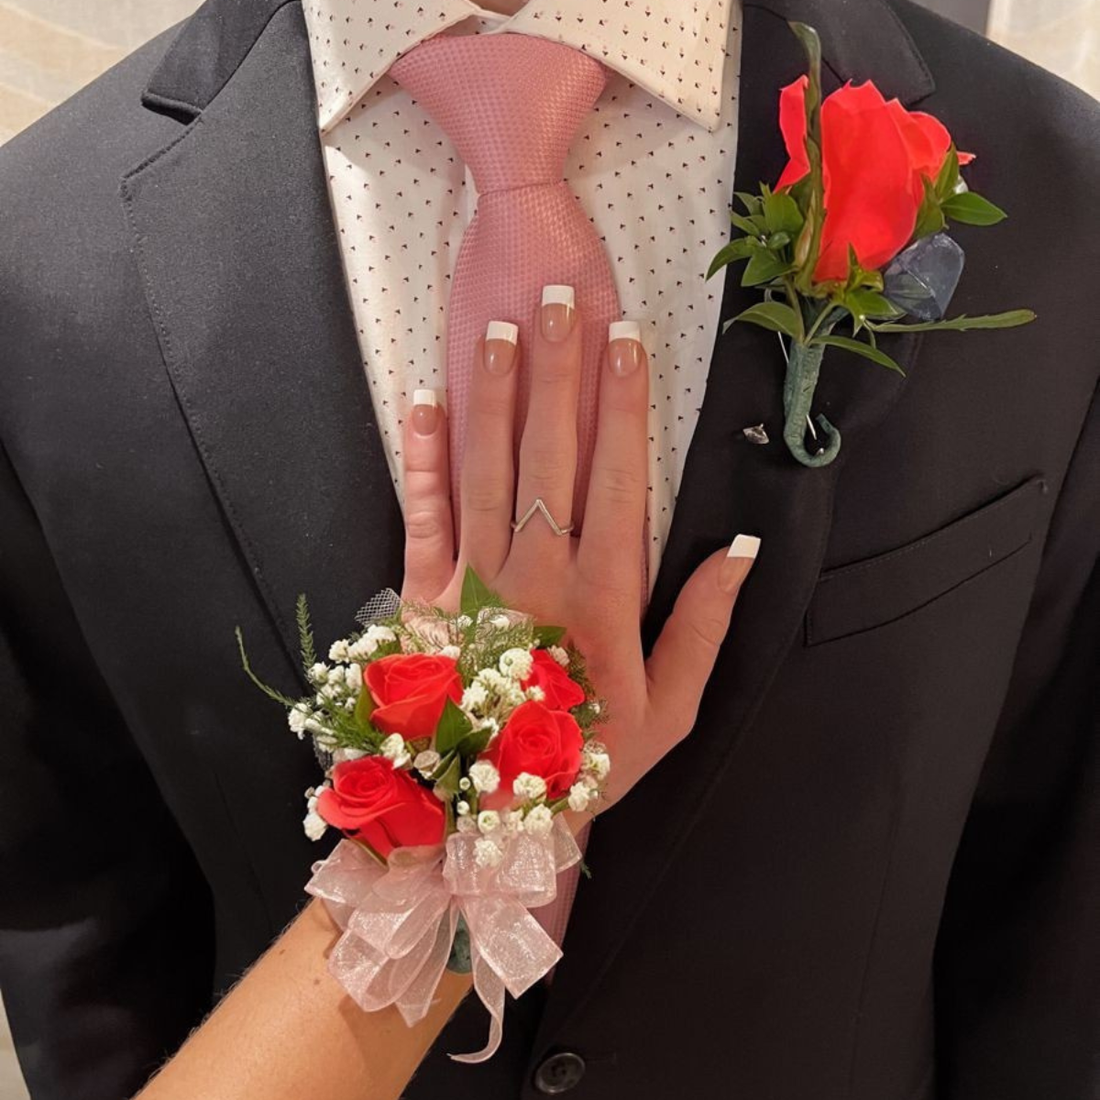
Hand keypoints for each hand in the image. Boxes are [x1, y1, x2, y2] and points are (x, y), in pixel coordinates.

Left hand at [399, 288, 757, 811]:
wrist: (488, 811)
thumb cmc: (589, 757)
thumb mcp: (671, 709)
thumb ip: (705, 624)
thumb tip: (741, 544)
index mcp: (602, 596)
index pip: (617, 478)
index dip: (623, 405)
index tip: (627, 341)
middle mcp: (536, 573)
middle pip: (549, 455)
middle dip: (558, 372)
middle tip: (561, 299)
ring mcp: (474, 579)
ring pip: (486, 470)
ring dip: (496, 396)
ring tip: (502, 329)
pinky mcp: (423, 595)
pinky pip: (421, 516)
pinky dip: (420, 459)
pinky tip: (422, 401)